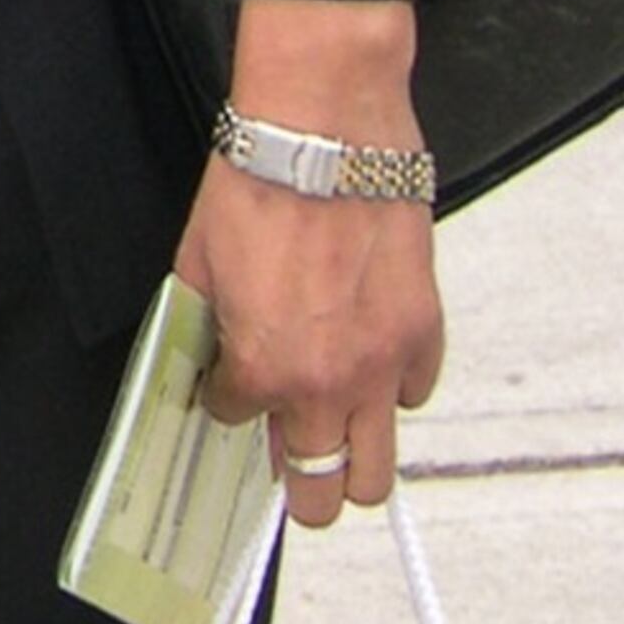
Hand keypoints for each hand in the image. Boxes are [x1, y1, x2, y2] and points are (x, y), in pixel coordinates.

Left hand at [175, 0, 441, 529]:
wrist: (325, 127)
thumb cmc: (260, 179)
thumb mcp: (199, 257)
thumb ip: (203, 321)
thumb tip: (202, 352)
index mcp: (264, 368)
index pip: (239, 422)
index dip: (228, 403)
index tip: (231, 387)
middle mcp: (327, 383)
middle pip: (322, 495)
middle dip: (299, 484)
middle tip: (290, 456)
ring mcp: (383, 363)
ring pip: (378, 474)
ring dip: (354, 462)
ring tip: (336, 435)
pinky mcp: (423, 329)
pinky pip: (416, 392)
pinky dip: (395, 387)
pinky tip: (373, 359)